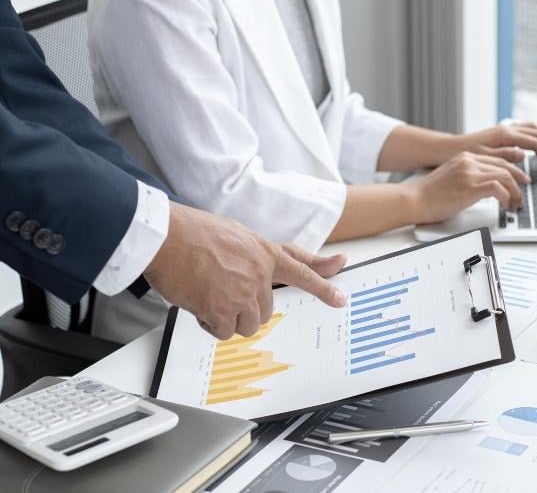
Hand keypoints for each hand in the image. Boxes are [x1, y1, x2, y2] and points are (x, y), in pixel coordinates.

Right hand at [144, 202, 346, 339]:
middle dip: (244, 309)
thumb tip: (266, 272)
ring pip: (247, 325)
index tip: (341, 299)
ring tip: (208, 296)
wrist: (165, 236)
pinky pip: (224, 332)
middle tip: (220, 290)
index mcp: (265, 253)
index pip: (302, 270)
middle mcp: (260, 274)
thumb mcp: (237, 235)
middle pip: (265, 311)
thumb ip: (257, 255)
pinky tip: (197, 303)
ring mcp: (243, 293)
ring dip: (228, 319)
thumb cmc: (193, 233)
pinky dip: (210, 324)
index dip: (323, 287)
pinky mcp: (222, 309)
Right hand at [409, 152, 530, 222]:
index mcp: (465, 157)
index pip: (498, 160)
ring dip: (515, 192)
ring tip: (516, 203)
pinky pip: (498, 188)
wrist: (414, 200)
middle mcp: (469, 161)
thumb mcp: (453, 177)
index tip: (520, 181)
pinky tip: (505, 205)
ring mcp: (469, 173)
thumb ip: (470, 176)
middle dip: (519, 181)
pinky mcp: (469, 187)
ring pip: (505, 176)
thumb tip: (488, 187)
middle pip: (505, 166)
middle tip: (523, 193)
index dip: (513, 171)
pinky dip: (506, 197)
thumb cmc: (430, 194)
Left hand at [456, 121, 536, 170]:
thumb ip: (504, 156)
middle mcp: (506, 129)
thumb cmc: (462, 155)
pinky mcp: (501, 133)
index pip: (534, 143)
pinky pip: (524, 129)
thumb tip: (524, 155)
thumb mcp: (483, 158)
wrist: (447, 149)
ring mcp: (504, 129)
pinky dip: (535, 134)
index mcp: (504, 135)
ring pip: (533, 129)